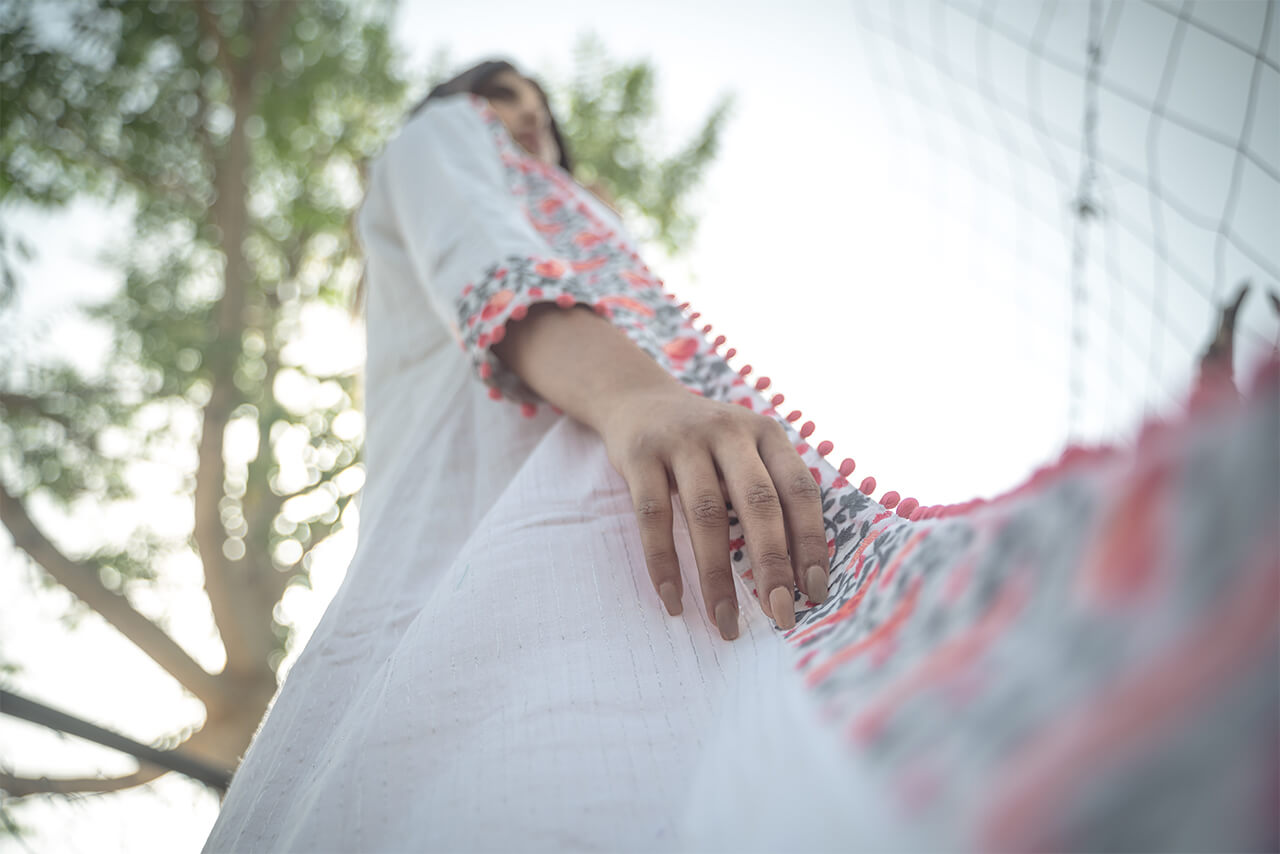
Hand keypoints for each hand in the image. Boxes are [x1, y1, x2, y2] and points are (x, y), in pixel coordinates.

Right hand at [596, 385, 829, 639]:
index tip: (814, 592)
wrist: (637, 399)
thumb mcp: (744, 451)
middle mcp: (729, 431)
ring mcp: (682, 440)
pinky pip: (653, 516)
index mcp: (766, 434)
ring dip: (717, 575)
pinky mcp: (641, 455)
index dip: (811, 542)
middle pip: (758, 503)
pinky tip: (673, 599)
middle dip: (772, 564)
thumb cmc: (704, 445)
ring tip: (725, 621)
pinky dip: (663, 562)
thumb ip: (769, 494)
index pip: (799, 490)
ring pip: (706, 514)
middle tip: (780, 615)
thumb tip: (798, 576)